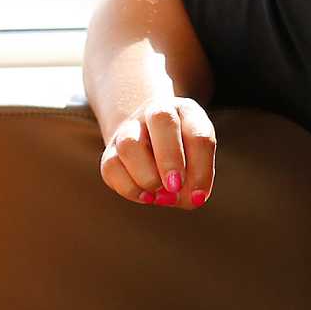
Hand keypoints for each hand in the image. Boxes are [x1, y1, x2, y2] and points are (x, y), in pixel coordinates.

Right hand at [99, 94, 215, 208]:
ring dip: (146, 176)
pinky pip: (111, 167)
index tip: (198, 197)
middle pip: (160, 119)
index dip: (200, 168)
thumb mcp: (199, 166)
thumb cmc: (185, 159)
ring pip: (129, 144)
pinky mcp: (110, 150)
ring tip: (158, 195)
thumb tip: (173, 196)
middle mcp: (156, 113)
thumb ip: (194, 181)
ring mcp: (129, 129)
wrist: (151, 144)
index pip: (197, 134)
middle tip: (175, 187)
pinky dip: (129, 188)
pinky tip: (146, 196)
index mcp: (187, 112)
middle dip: (169, 158)